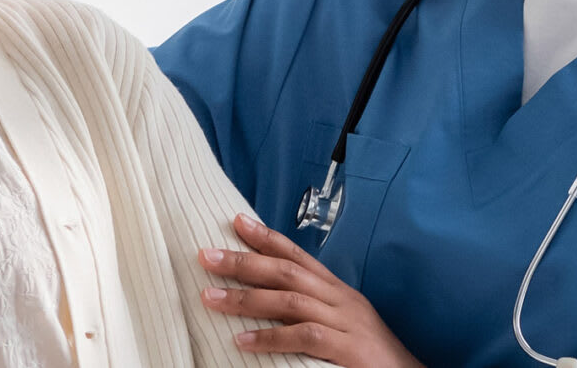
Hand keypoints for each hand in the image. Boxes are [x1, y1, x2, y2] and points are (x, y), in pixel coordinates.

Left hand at [197, 214, 423, 367]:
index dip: (267, 237)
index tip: (236, 221)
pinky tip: (242, 340)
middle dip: (244, 262)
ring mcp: (346, 323)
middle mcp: (342, 300)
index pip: (299, 256)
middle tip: (206, 255)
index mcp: (338, 293)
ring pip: (290, 300)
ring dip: (246, 298)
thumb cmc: (370, 359)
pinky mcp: (348, 350)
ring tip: (210, 297)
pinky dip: (270, 338)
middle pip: (287, 272)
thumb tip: (269, 306)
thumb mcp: (341, 326)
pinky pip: (304, 337)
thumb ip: (311, 313)